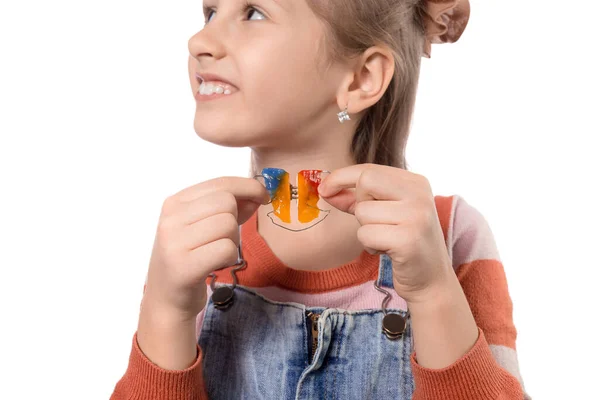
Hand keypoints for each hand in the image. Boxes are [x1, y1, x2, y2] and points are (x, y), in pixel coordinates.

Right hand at [143, 176, 270, 321]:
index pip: (220, 183)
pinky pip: (226, 249)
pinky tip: (216, 265)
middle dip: (236, 220)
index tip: (264, 196)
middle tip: (224, 239)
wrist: (166, 300)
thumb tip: (257, 193)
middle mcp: (171, 218)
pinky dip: (229, 258)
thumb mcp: (204, 227)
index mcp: (175, 202)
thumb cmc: (189, 259)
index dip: (248, 187)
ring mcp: (174, 241)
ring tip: (216, 254)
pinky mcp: (183, 266)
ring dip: (232, 241)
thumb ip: (230, 208)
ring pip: (228, 224)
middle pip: (226, 202)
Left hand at [318, 164, 452, 303]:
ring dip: (366, 230)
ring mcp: (417, 216)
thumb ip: (356, 199)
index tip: (324, 188)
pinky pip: (365, 234)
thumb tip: (325, 189)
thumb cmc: (403, 244)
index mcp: (416, 182)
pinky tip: (388, 251)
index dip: (341, 177)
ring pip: (363, 211)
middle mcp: (420, 194)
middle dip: (359, 204)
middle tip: (374, 223)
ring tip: (387, 240)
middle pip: (366, 181)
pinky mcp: (408, 239)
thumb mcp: (383, 214)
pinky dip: (370, 246)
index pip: (369, 169)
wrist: (431, 279)